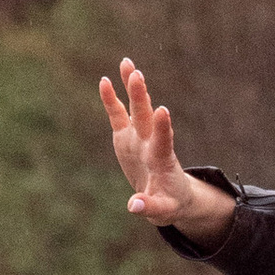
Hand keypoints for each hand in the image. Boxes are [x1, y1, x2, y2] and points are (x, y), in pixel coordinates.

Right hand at [98, 59, 232, 240]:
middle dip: (141, 97)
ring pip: (135, 108)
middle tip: (137, 75)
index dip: (163, 127)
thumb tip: (134, 206)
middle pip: (147, 116)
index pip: (163, 141)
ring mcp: (138, 137)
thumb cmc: (169, 203)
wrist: (169, 194)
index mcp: (162, 161)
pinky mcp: (126, 137)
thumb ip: (150, 208)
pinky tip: (104, 80)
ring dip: (131, 87)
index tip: (163, 110)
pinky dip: (111, 99)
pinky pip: (118, 115)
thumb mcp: (163, 211)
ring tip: (127, 63)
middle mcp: (151, 143)